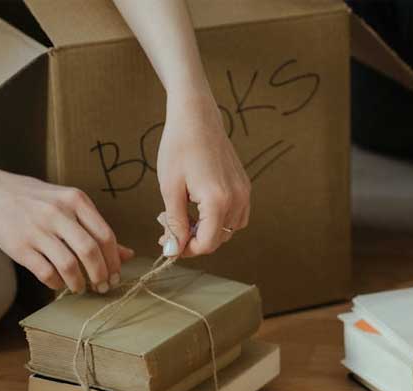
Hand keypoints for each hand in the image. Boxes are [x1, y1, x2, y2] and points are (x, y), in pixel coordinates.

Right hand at [0, 168, 133, 292]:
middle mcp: (58, 213)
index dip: (114, 261)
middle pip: (90, 252)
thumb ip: (97, 228)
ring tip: (80, 287)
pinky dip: (56, 283)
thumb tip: (128, 255)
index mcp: (76, 201)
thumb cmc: (37, 201)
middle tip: (103, 287)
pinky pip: (46, 272)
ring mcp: (37, 230)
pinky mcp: (20, 246)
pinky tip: (58, 283)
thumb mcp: (70, 206)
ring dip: (79, 283)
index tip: (116, 275)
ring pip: (69, 265)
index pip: (105, 236)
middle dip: (101, 275)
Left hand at [156, 92, 250, 256]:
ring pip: (227, 231)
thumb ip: (174, 223)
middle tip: (168, 225)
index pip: (207, 244)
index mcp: (218, 201)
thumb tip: (173, 251)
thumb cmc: (179, 147)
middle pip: (218, 240)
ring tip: (183, 215)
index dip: (186, 249)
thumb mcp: (170, 188)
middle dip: (193, 240)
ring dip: (206, 231)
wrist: (197, 116)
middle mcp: (237, 199)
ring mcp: (244, 193)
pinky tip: (200, 208)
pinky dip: (219, 221)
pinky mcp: (244, 187)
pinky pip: (236, 217)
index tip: (168, 242)